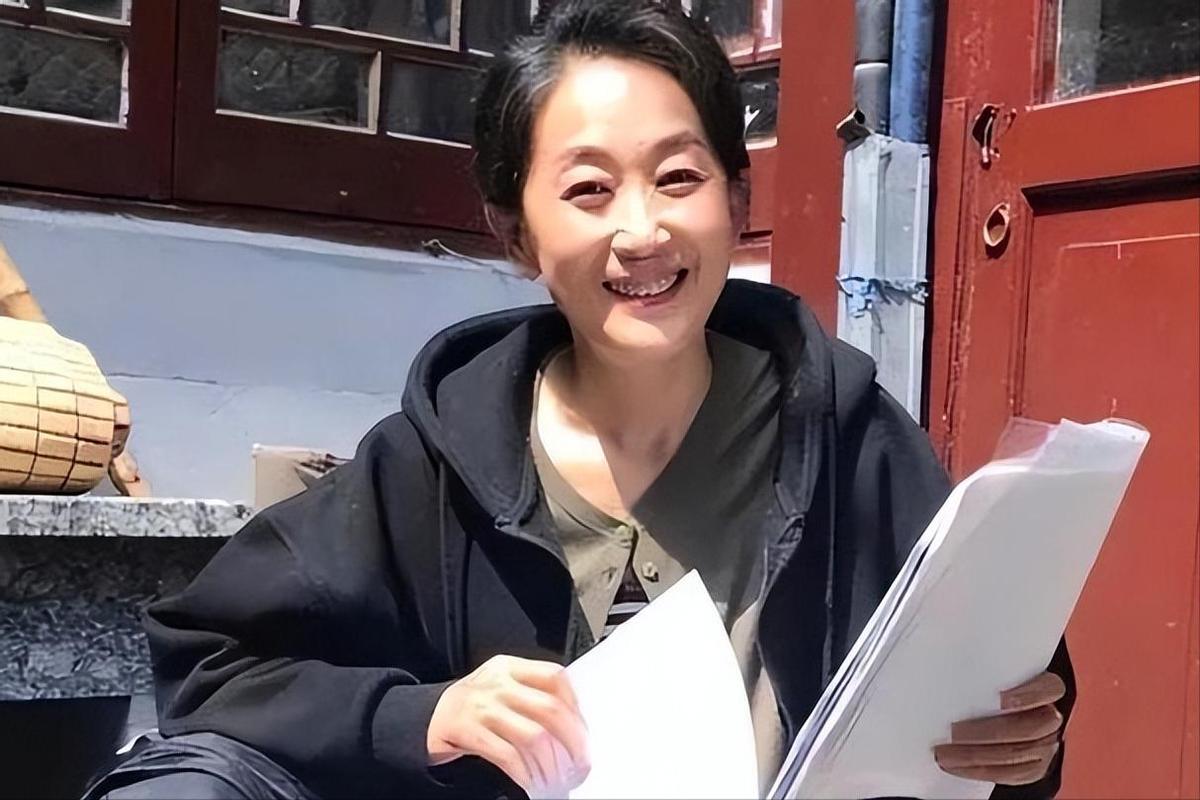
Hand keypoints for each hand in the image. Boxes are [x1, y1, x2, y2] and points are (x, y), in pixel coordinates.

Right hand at [427, 655, 589, 795]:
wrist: (425, 718)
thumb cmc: (472, 708)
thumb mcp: (501, 689)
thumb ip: (532, 697)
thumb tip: (575, 730)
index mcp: (510, 668)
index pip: (555, 678)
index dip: (576, 709)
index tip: (583, 736)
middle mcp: (497, 682)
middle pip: (550, 709)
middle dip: (572, 744)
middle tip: (578, 767)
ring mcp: (481, 705)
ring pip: (533, 736)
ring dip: (550, 765)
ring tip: (556, 780)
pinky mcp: (466, 730)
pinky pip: (507, 755)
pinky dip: (524, 774)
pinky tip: (530, 784)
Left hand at [934, 671, 1065, 784]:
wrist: (1008, 708)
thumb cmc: (993, 683)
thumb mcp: (994, 666)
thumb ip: (983, 666)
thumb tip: (945, 653)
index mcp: (1047, 687)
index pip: (1051, 688)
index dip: (1028, 695)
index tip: (1001, 699)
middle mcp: (1051, 718)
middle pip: (1027, 729)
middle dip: (985, 733)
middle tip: (953, 732)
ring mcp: (1046, 745)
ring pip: (1016, 756)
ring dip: (976, 756)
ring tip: (944, 754)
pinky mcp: (1034, 767)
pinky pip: (1010, 775)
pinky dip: (979, 772)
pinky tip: (954, 766)